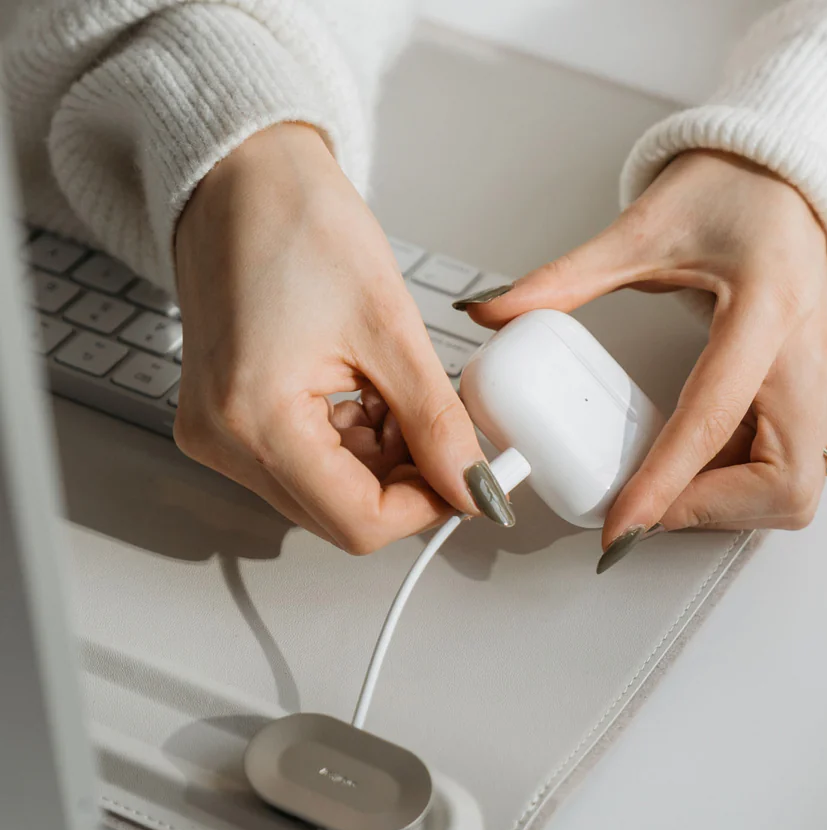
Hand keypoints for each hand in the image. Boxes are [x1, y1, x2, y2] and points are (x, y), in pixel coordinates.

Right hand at [173, 124, 507, 553]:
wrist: (240, 177)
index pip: (357, 522)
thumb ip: (438, 424)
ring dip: (381, 463)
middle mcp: (223, 441)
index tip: (470, 479)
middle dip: (405, 484)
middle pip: (340, 515)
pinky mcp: (225, 421)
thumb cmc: (298, 223)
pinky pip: (303, 465)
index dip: (427, 508)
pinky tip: (367, 396)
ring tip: (397, 395)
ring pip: (326, 494)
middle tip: (443, 433)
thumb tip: (474, 488)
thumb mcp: (391, 329)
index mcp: (256, 420)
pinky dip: (352, 446)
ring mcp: (218, 435)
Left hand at [465, 150, 826, 568]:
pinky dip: (738, 486)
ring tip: (665, 482)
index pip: (713, 418)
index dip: (664, 486)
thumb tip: (493, 311)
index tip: (620, 527)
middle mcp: (804, 358)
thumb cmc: (733, 195)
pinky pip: (787, 469)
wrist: (789, 183)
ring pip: (793, 490)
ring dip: (726, 505)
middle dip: (711, 511)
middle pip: (784, 484)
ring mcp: (817, 382)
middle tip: (646, 504)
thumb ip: (565, 277)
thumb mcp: (644, 228)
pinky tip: (694, 464)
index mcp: (764, 310)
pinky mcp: (812, 397)